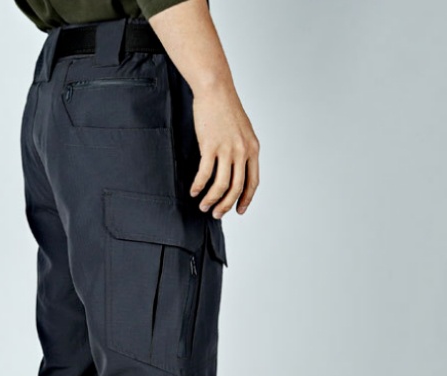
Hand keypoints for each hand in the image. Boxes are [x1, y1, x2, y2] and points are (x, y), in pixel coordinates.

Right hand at [189, 85, 259, 217]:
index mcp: (253, 149)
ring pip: (221, 185)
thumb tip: (234, 168)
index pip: (253, 182)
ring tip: (203, 207)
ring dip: (211, 200)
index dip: (246, 199)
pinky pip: (205, 174)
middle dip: (226, 205)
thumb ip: (242, 150)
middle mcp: (243, 151)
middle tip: (216, 214)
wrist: (216, 89)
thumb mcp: (242, 131)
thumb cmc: (226, 109)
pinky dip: (198, 186)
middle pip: (236, 187)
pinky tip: (193, 191)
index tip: (239, 211)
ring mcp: (227, 149)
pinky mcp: (210, 146)